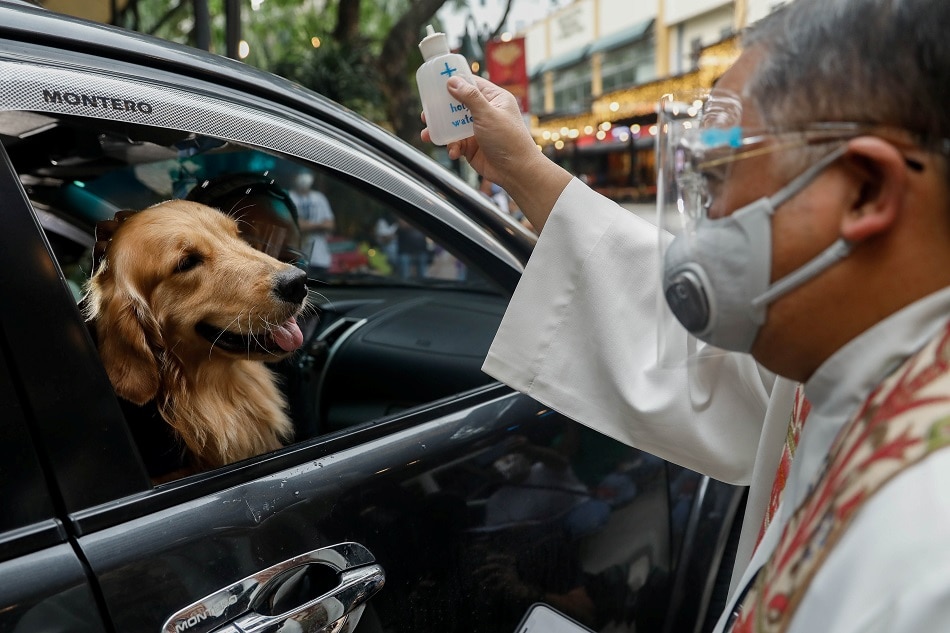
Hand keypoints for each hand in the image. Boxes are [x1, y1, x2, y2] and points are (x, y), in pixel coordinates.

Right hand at [421, 75, 571, 231]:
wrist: (516, 172)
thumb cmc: (508, 140)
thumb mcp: (488, 114)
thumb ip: (469, 97)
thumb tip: (452, 81)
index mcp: (494, 99)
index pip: (472, 84)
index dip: (455, 82)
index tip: (437, 81)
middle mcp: (485, 113)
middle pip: (458, 105)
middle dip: (441, 110)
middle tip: (427, 112)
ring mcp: (478, 130)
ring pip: (453, 126)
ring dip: (441, 131)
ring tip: (428, 134)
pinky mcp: (472, 147)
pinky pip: (456, 143)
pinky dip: (452, 147)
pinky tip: (453, 152)